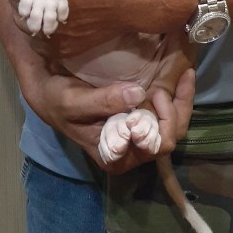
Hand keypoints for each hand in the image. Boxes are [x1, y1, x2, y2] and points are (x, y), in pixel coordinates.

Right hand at [14, 42, 194, 173]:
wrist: (50, 94)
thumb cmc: (58, 101)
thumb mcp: (74, 102)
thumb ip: (104, 102)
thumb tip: (137, 94)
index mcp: (117, 157)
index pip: (155, 146)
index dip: (163, 122)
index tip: (155, 93)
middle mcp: (132, 152)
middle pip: (171, 137)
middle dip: (174, 110)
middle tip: (160, 85)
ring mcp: (139, 137)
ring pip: (175, 125)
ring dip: (181, 101)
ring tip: (182, 75)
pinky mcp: (141, 121)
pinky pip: (168, 114)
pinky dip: (177, 96)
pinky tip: (182, 75)